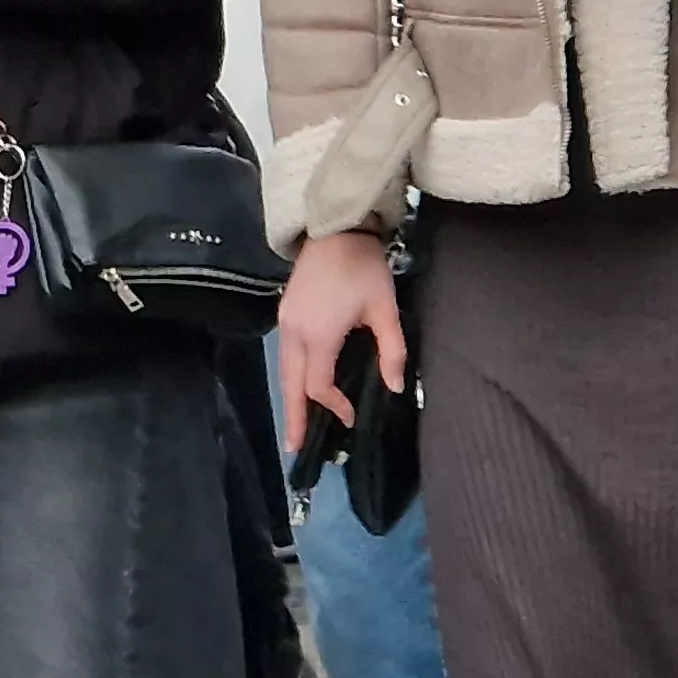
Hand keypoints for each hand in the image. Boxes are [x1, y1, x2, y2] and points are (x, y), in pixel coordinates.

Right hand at [276, 230, 409, 452]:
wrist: (337, 229)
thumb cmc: (364, 268)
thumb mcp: (385, 309)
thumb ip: (391, 351)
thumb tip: (393, 387)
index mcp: (319, 334)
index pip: (318, 385)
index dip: (333, 405)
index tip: (350, 415)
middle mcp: (295, 331)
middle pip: (290, 384)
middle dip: (294, 416)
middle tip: (294, 447)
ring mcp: (286, 321)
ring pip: (284, 369)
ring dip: (290, 397)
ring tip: (295, 422)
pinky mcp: (285, 311)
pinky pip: (285, 354)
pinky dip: (291, 376)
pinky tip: (299, 385)